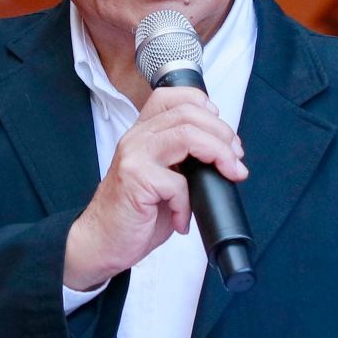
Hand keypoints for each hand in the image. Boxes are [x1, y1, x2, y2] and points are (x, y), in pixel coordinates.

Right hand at [62, 86, 246, 290]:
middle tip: (235, 160)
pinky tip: (182, 219)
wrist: (102, 240)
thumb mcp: (163, 177)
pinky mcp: (135, 179)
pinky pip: (177, 183)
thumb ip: (184, 159)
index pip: (173, 96)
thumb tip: (225, 155)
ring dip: (218, 154)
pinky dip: (188, 204)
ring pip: (187, 135)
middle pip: (189, 113)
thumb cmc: (135, 213)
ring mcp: (134, 156)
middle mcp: (137, 137)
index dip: (205, 106)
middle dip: (223, 135)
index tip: (224, 134)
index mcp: (144, 133)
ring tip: (227, 175)